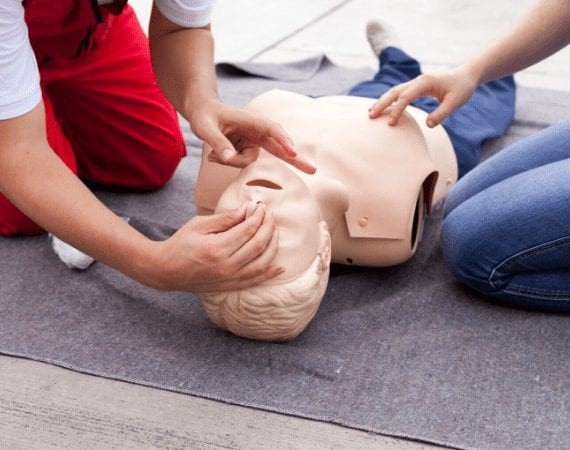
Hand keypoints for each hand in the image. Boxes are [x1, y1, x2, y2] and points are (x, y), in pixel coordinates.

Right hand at [147, 202, 283, 291]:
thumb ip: (225, 218)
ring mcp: (229, 278)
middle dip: (268, 227)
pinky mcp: (230, 287)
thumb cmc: (181, 243)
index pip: (248, 229)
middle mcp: (226, 265)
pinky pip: (255, 281)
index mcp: (217, 247)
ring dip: (273, 246)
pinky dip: (269, 274)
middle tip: (270, 215)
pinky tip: (280, 266)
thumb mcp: (199, 224)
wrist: (166, 270)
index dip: (258, 216)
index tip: (262, 207)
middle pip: (258, 244)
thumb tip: (248, 209)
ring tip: (274, 232)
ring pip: (262, 263)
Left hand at [190, 99, 315, 173]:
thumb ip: (218, 143)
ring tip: (212, 153)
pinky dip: (228, 162)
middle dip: (296, 159)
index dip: (283, 140)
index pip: (272, 130)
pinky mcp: (249, 150)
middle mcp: (257, 132)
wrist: (202, 111)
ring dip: (231, 161)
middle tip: (313, 170)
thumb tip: (229, 159)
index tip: (292, 151)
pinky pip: (242, 164)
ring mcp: (254, 143)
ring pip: (249, 162)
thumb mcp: (205, 128)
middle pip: (280, 147)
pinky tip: (215, 155)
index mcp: (251, 121)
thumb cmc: (204, 115)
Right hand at [368, 65, 479, 126]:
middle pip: (394, 92)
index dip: (397, 110)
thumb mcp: (456, 102)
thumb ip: (442, 113)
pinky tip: (381, 107)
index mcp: (425, 82)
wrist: (466, 75)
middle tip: (371, 116)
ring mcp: (415, 83)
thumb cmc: (462, 88)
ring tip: (370, 112)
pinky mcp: (415, 87)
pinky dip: (388, 100)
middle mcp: (417, 81)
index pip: (406, 97)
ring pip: (394, 91)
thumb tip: (428, 125)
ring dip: (382, 101)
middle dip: (381, 103)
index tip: (391, 123)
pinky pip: (398, 93)